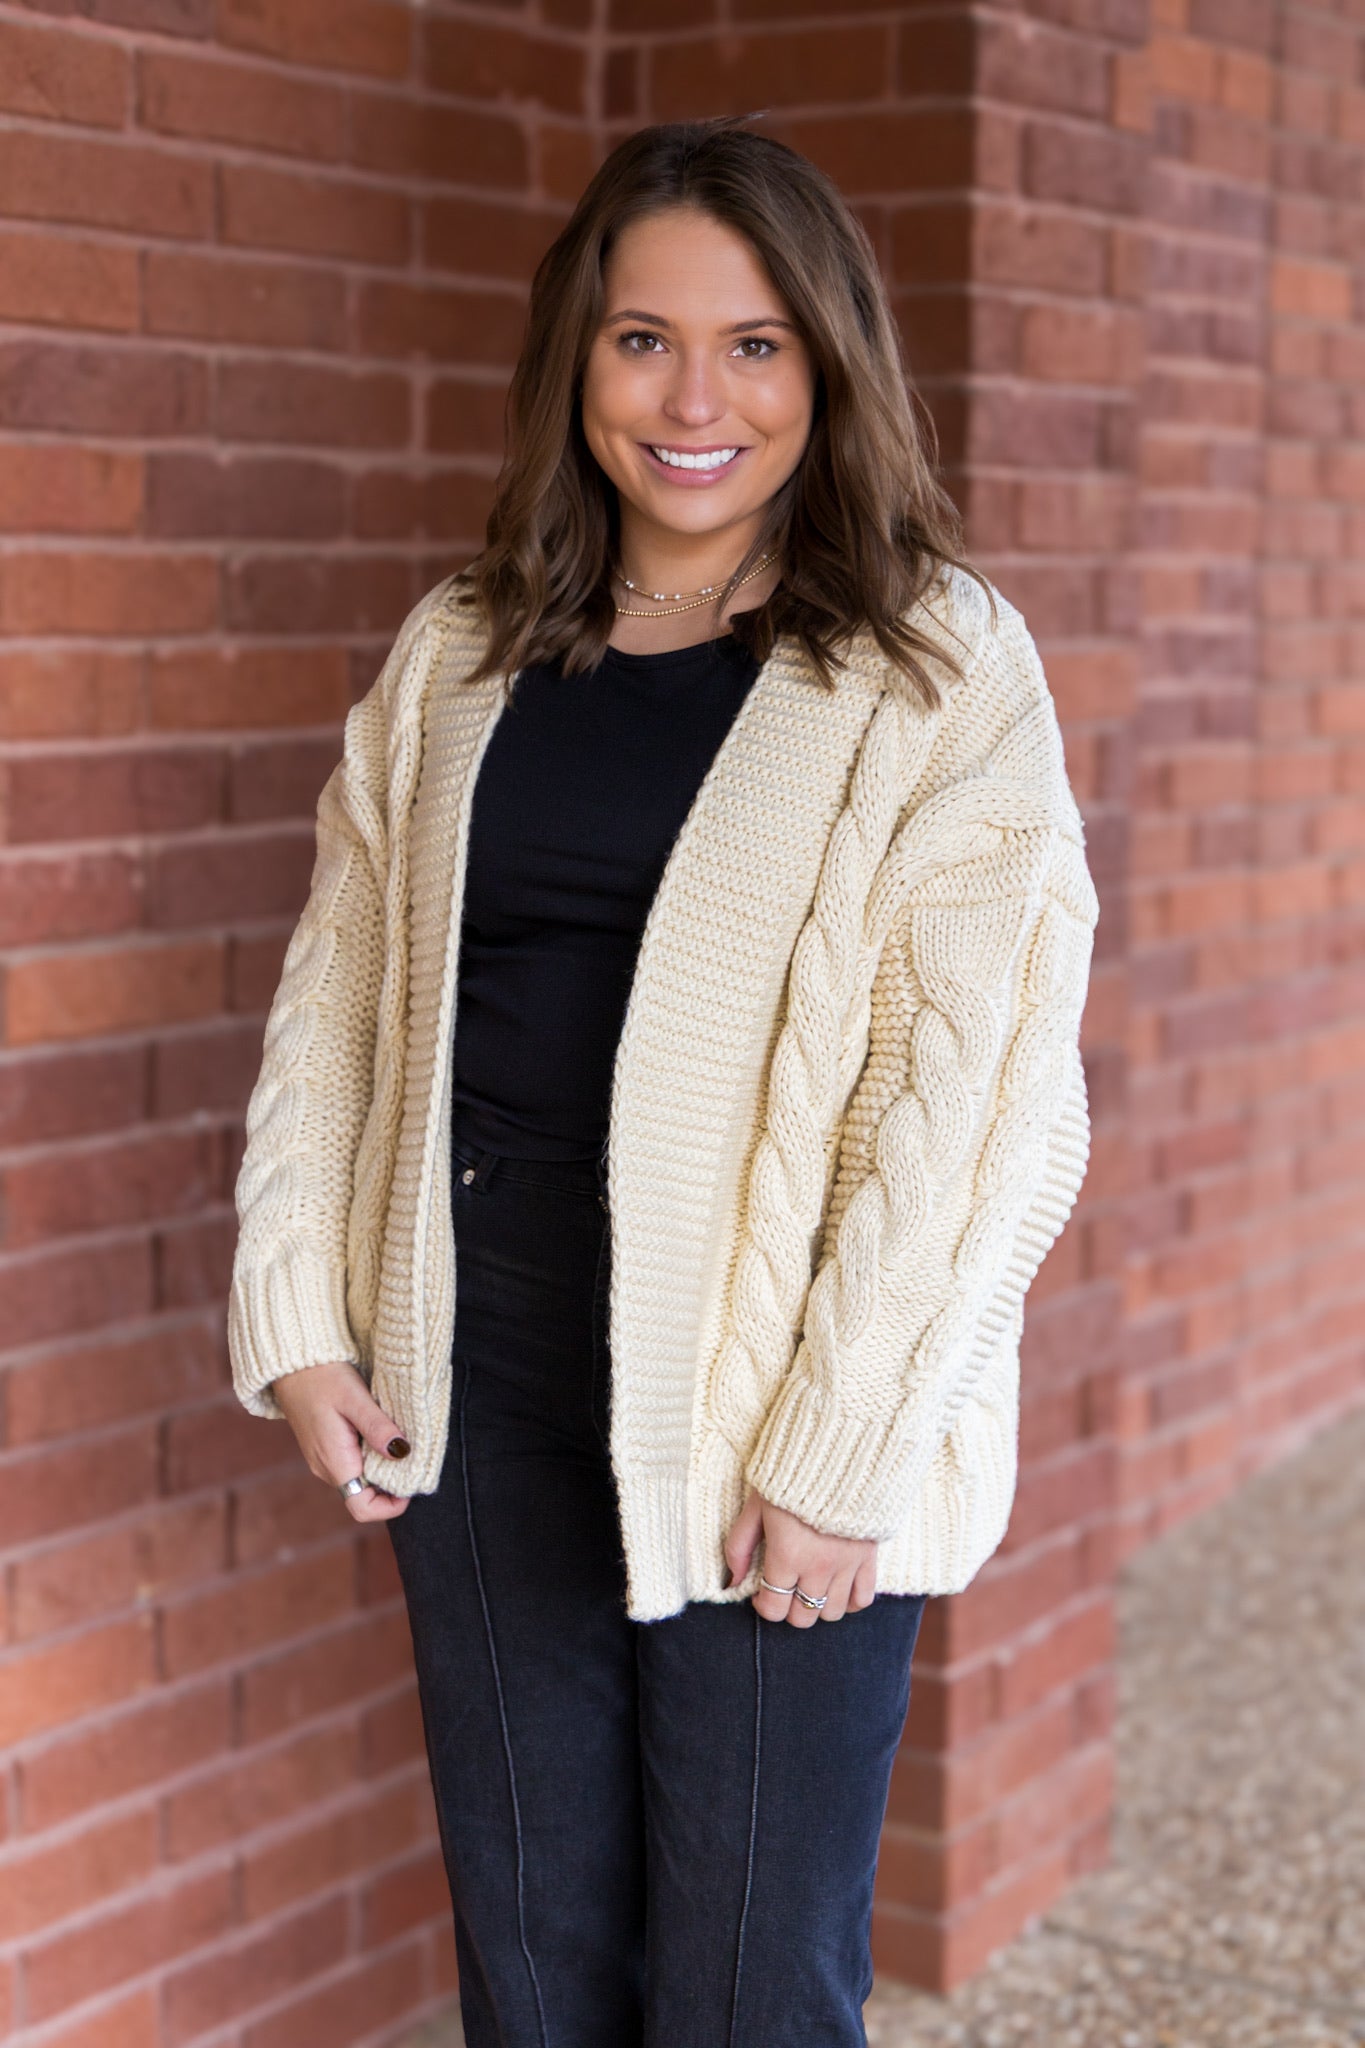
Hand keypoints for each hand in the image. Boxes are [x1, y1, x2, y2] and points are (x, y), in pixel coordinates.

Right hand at [270, 1361, 411, 1523]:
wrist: (291, 1364)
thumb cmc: (321, 1377)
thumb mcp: (354, 1399)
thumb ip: (377, 1428)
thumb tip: (402, 1452)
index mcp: (334, 1462)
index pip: (362, 1508)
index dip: (390, 1506)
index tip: (412, 1485)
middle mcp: (326, 1468)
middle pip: (364, 1496)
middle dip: (391, 1486)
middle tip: (413, 1458)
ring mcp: (323, 1459)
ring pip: (359, 1481)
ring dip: (382, 1470)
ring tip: (399, 1443)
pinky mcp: (324, 1448)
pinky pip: (352, 1465)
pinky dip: (371, 1458)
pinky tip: (381, 1435)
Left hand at [722, 1486, 877, 1626]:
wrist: (837, 1451)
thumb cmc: (789, 1475)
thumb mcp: (755, 1506)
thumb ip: (739, 1547)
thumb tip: (731, 1582)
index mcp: (787, 1555)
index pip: (774, 1608)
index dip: (763, 1605)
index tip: (761, 1591)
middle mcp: (818, 1567)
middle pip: (802, 1617)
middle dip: (788, 1608)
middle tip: (784, 1587)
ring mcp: (846, 1565)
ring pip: (832, 1613)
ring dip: (816, 1605)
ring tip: (809, 1585)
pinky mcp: (868, 1556)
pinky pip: (863, 1598)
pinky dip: (849, 1601)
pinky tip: (836, 1587)